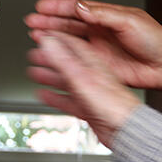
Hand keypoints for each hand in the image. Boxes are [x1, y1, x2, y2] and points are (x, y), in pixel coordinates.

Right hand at [26, 0, 161, 147]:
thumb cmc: (155, 41)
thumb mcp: (129, 21)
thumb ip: (103, 14)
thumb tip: (81, 8)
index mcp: (106, 16)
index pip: (77, 9)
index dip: (57, 7)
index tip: (41, 7)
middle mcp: (100, 32)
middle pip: (68, 25)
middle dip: (48, 23)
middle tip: (31, 23)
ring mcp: (98, 50)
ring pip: (68, 44)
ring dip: (52, 42)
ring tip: (36, 41)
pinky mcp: (99, 67)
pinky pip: (75, 63)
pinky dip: (62, 62)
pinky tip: (51, 63)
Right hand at [27, 30, 140, 146]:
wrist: (128, 131)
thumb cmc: (117, 102)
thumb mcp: (88, 76)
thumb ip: (66, 59)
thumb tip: (50, 41)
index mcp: (93, 61)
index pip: (71, 41)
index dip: (55, 35)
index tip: (41, 31)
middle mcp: (92, 74)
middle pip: (65, 60)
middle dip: (48, 55)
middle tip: (34, 50)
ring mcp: (90, 91)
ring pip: (65, 80)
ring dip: (49, 75)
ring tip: (35, 70)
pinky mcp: (88, 108)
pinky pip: (67, 100)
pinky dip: (55, 97)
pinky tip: (45, 94)